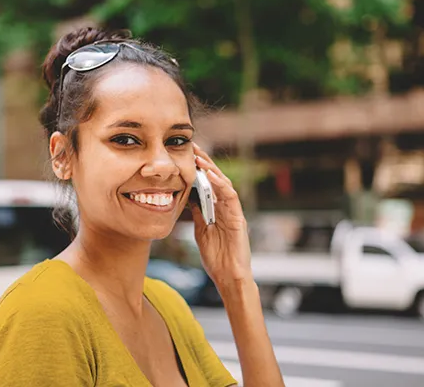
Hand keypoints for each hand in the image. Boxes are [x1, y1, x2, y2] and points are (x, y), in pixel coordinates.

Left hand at [190, 143, 252, 288]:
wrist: (229, 277)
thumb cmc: (216, 257)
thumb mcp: (201, 231)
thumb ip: (197, 214)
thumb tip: (187, 197)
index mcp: (217, 210)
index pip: (207, 184)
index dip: (198, 168)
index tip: (184, 154)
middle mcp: (226, 208)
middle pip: (216, 179)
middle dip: (204, 162)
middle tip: (192, 147)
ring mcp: (233, 212)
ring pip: (224, 184)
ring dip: (212, 170)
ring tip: (199, 158)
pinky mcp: (239, 219)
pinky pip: (231, 197)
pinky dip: (221, 185)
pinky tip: (211, 176)